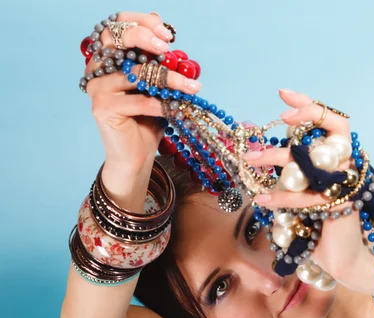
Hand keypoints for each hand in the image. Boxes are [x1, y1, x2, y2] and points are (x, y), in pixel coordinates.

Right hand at [84, 12, 200, 177]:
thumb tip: (170, 38)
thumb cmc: (148, 118)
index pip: (117, 24)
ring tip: (192, 88)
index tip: (167, 33)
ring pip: (137, 73)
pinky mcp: (102, 107)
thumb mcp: (158, 86)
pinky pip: (139, 100)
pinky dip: (162, 104)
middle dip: (146, 38)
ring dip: (170, 80)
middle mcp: (96, 67)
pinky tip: (177, 108)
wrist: (137, 155)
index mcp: (108, 56)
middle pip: (116, 38)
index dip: (141, 22)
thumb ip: (159, 63)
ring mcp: (97, 87)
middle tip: (169, 48)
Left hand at [244, 90, 373, 294]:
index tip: (282, 95)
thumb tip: (254, 150)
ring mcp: (346, 185)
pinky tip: (261, 201)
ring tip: (251, 160)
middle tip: (274, 121)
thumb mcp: (300, 191)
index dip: (309, 104)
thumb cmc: (318, 226)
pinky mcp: (340, 205)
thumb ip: (288, 171)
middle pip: (329, 130)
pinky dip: (280, 198)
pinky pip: (305, 195)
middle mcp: (347, 168)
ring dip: (278, 157)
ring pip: (312, 159)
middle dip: (301, 119)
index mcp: (339, 160)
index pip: (331, 121)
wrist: (341, 261)